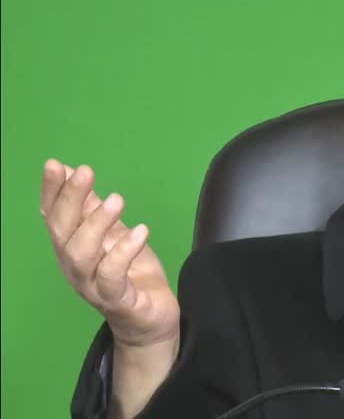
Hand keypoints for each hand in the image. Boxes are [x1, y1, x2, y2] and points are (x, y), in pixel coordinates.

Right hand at [40, 159, 180, 348]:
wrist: (150, 321)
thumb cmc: (130, 275)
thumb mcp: (114, 235)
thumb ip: (93, 209)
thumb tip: (72, 172)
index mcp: (72, 249)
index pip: (53, 218)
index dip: (52, 192)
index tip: (55, 165)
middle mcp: (75, 268)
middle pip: (63, 233)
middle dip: (71, 200)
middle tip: (85, 172)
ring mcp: (93, 287)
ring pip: (81, 255)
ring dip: (96, 223)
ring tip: (116, 199)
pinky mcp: (118, 301)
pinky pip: (112, 277)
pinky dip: (123, 252)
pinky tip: (140, 231)